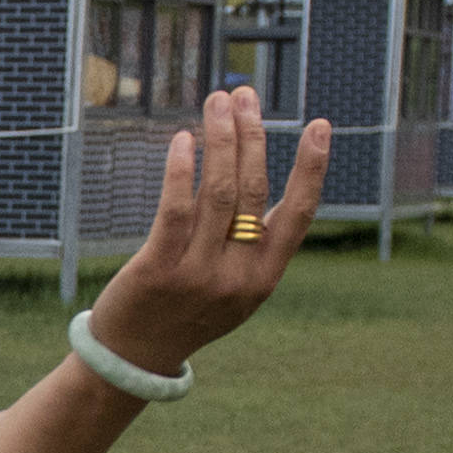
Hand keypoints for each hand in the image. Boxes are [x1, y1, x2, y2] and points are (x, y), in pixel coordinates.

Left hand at [87, 87, 327, 374]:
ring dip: (220, 140)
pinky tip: (184, 140)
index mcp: (265, 277)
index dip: (311, 168)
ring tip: (218, 102)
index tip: (319, 125)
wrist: (134, 357)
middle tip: (244, 95)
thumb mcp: (233, 289)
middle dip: (252, 136)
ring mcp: (199, 273)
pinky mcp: (158, 269)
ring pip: (218, 193)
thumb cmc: (185, 312)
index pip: (298, 213)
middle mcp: (239, 275)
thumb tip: (259, 184)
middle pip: (253, 190)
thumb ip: (251, 248)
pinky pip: (175, 211)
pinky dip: (182, 172)